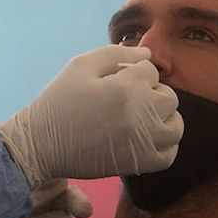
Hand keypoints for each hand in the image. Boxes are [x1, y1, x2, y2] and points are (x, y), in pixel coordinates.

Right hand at [0, 45, 182, 187]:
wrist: (42, 144)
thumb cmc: (60, 100)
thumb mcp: (80, 65)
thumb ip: (116, 54)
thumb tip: (148, 55)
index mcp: (127, 88)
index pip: (150, 71)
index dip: (132, 72)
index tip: (112, 81)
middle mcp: (142, 116)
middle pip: (168, 96)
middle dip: (150, 92)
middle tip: (124, 97)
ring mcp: (144, 142)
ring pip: (175, 124)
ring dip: (162, 116)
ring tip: (139, 116)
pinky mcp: (141, 164)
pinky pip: (169, 153)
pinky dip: (164, 143)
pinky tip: (145, 136)